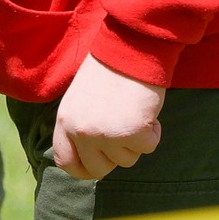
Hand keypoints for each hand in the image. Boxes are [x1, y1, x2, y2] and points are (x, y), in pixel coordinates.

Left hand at [52, 54, 163, 179]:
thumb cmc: (107, 72)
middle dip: (114, 157)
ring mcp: (106, 134)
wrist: (129, 50)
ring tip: (132, 112)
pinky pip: (148, 148)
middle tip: (123, 135)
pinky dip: (153, 133)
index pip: (65, 162)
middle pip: (98, 169)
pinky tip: (146, 111)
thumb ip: (80, 126)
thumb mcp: (80, 100)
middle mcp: (82, 131)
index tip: (98, 166)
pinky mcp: (132, 133)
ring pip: (127, 160)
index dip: (83, 169)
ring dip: (135, 142)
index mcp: (65, 120)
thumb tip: (90, 156)